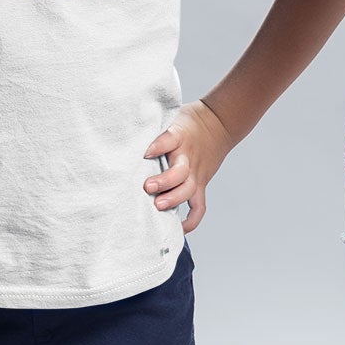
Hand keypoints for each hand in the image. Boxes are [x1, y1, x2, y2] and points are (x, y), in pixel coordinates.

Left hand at [141, 99, 236, 233]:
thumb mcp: (172, 116)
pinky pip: (199, 206)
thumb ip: (153, 127)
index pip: (169, 140)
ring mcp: (195, 172)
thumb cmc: (188, 122)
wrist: (219, 123)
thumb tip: (125, 131)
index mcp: (179, 137)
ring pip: (188, 189)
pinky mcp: (200, 184)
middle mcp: (187, 156)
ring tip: (158, 206)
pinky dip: (191, 219)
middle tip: (147, 187)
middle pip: (179, 171)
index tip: (145, 153)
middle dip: (164, 182)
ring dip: (174, 199)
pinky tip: (178, 228)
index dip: (158, 147)